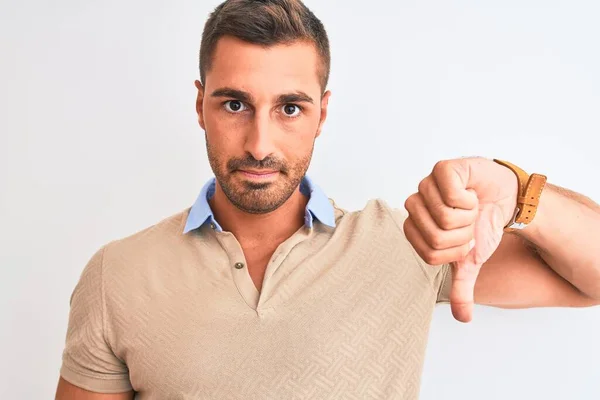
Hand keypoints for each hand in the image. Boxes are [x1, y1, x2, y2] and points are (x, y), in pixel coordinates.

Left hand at [403, 157, 518, 322]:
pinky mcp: (442, 170)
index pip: (430, 253)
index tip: (465, 240)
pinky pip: (449, 193)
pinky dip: (469, 199)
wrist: (505, 200)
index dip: (455, 250)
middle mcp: (416, 206)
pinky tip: (471, 193)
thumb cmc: (482, 226)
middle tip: (469, 222)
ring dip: (468, 216)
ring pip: (444, 215)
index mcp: (416, 229)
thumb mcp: (472, 261)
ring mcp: (426, 186)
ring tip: (470, 207)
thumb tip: (464, 319)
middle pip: (436, 235)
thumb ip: (462, 287)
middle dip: (463, 234)